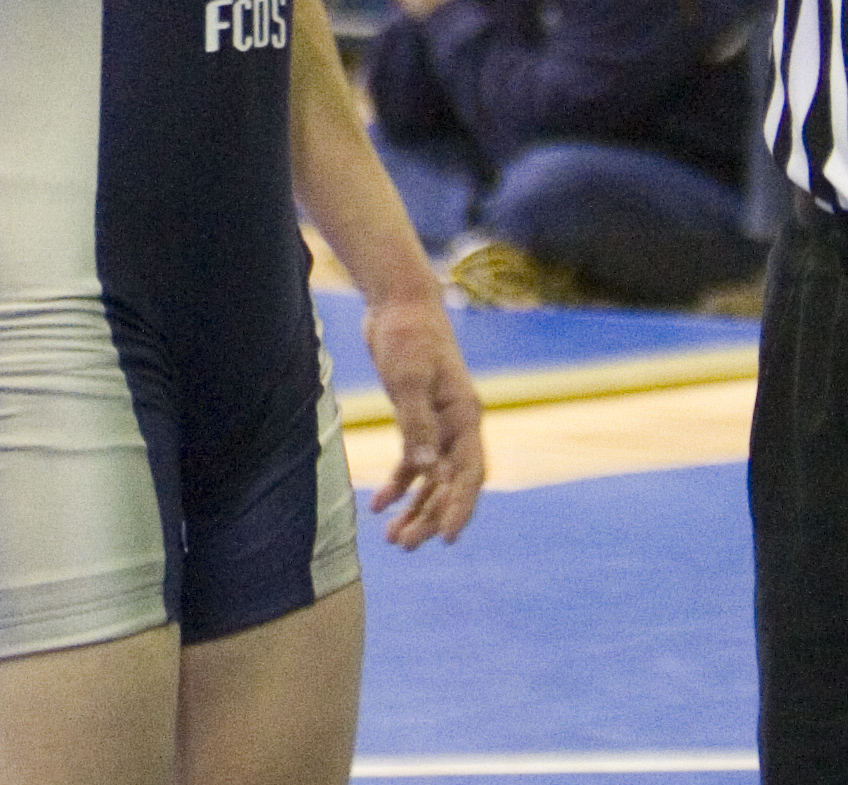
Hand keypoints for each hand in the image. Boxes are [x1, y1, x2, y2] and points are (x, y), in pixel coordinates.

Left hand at [362, 294, 483, 545]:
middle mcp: (457, 424)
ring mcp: (438, 423)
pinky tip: (377, 505)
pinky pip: (412, 462)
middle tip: (404, 544)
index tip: (448, 539)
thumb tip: (426, 469)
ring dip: (416, 508)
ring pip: (432, 479)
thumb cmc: (407, 335)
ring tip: (393, 538)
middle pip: (451, 483)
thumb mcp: (409, 378)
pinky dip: (398, 484)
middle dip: (431, 517)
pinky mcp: (417, 418)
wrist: (398, 303)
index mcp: (465, 415)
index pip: (470, 473)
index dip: (461, 507)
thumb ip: (417, 424)